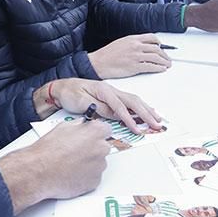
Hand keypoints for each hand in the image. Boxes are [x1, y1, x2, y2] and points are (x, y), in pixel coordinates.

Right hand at [0, 117, 112, 212]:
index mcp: (95, 132)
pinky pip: (93, 177)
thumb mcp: (62, 127)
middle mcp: (101, 148)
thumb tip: (82, 125)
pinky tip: (71, 174)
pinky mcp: (94, 182)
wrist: (39, 172)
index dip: (96, 134)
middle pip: (103, 147)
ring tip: (70, 164)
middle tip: (76, 152)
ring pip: (98, 163)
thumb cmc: (48, 151)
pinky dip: (85, 176)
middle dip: (92, 149)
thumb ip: (78, 125)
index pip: (106, 130)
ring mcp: (99, 166)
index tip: (91, 136)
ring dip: (88, 163)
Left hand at [38, 77, 162, 131]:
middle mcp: (110, 90)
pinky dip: (140, 107)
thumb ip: (99, 108)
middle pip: (133, 102)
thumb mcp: (82, 102)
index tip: (136, 129)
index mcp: (104, 90)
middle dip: (146, 114)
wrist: (61, 88)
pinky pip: (129, 101)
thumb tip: (114, 115)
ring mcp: (112, 92)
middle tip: (156, 124)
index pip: (120, 106)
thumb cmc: (69, 93)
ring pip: (133, 100)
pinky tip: (145, 111)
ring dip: (146, 110)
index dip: (129, 118)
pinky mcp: (110, 97)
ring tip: (157, 118)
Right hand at [88, 33, 171, 78]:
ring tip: (167, 65)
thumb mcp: (121, 42)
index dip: (159, 42)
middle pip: (156, 48)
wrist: (99, 63)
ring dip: (164, 62)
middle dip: (164, 54)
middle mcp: (136, 46)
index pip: (152, 37)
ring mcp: (136, 56)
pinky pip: (151, 67)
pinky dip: (158, 68)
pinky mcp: (135, 67)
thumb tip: (142, 47)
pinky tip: (161, 69)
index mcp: (132, 39)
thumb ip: (133, 43)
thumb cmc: (107, 54)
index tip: (162, 46)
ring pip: (156, 58)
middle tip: (167, 58)